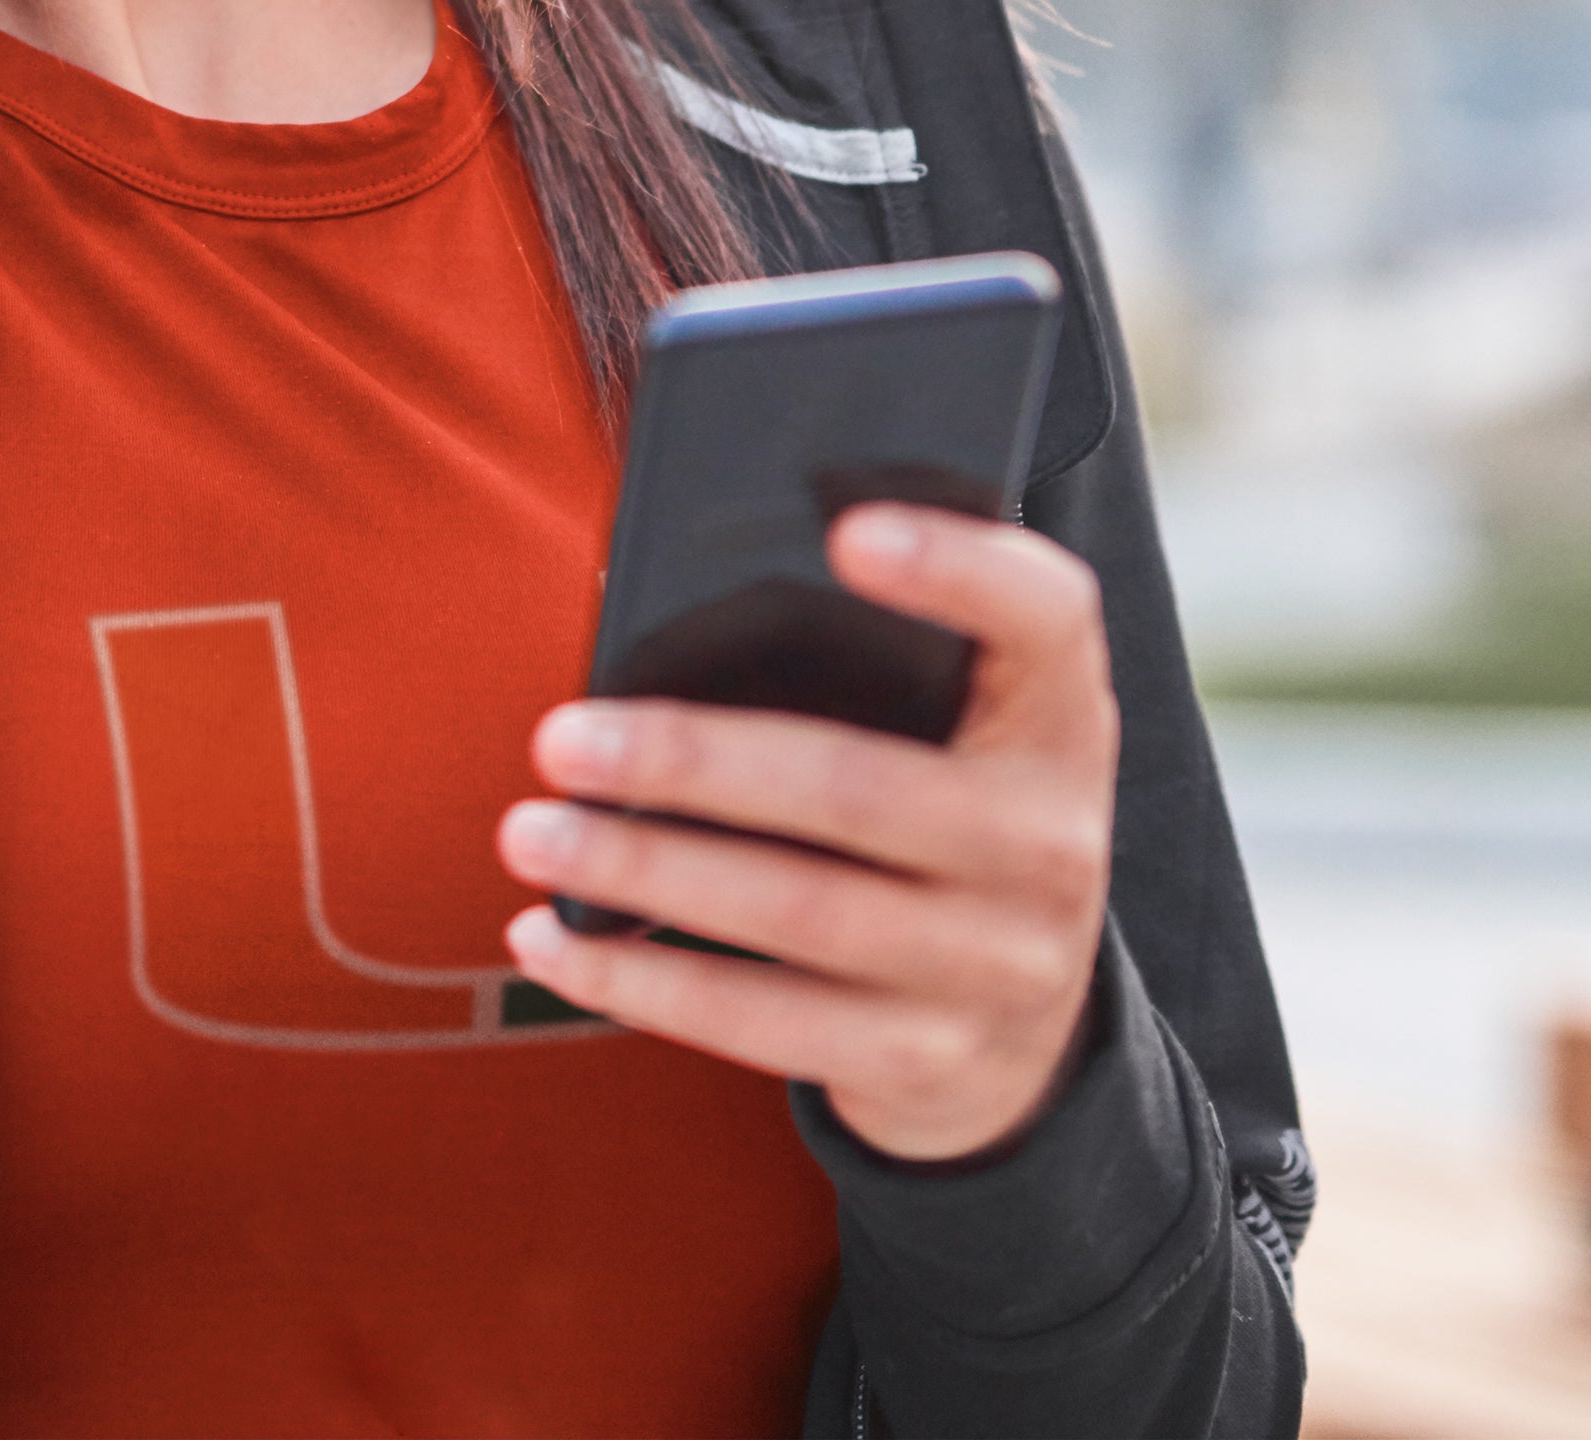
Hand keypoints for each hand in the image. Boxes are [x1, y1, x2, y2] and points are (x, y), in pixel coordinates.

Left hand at [497, 505, 1117, 1162]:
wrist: (1027, 1039)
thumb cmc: (948, 826)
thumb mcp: (966, 734)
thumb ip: (886, 664)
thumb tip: (679, 609)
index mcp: (1058, 718)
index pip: (1046, 617)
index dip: (959, 567)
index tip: (845, 531)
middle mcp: (1051, 841)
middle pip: (862, 788)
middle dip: (691, 763)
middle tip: (560, 739)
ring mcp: (997, 965)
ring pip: (800, 912)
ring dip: (645, 870)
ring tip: (532, 833)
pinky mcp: (924, 1059)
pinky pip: (763, 1024)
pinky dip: (639, 981)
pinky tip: (552, 939)